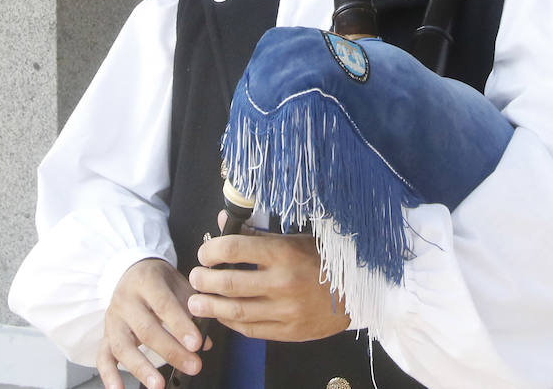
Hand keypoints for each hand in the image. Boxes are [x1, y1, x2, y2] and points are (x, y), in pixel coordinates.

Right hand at [98, 258, 209, 388]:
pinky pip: (103, 356)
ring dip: (141, 368)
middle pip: (146, 329)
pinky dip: (109, 375)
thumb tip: (206, 342)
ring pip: (123, 346)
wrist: (132, 270)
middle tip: (192, 366)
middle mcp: (126, 300)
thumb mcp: (179, 285)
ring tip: (158, 385)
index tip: (197, 344)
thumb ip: (193, 310)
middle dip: (171, 351)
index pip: (164, 305)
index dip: (180, 326)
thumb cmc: (159, 281)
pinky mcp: (105, 334)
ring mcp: (113, 319)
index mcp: (147, 282)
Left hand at [188, 227, 350, 341]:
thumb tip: (223, 221)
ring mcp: (286, 310)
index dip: (211, 251)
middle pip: (229, 283)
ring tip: (196, 303)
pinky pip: (251, 329)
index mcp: (284, 253)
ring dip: (210, 306)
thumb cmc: (325, 261)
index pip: (234, 249)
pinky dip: (232, 323)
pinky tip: (223, 316)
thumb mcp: (294, 240)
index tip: (204, 253)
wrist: (358, 293)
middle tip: (194, 278)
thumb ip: (257, 235)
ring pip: (236, 311)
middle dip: (204, 281)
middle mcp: (283, 282)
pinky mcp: (289, 332)